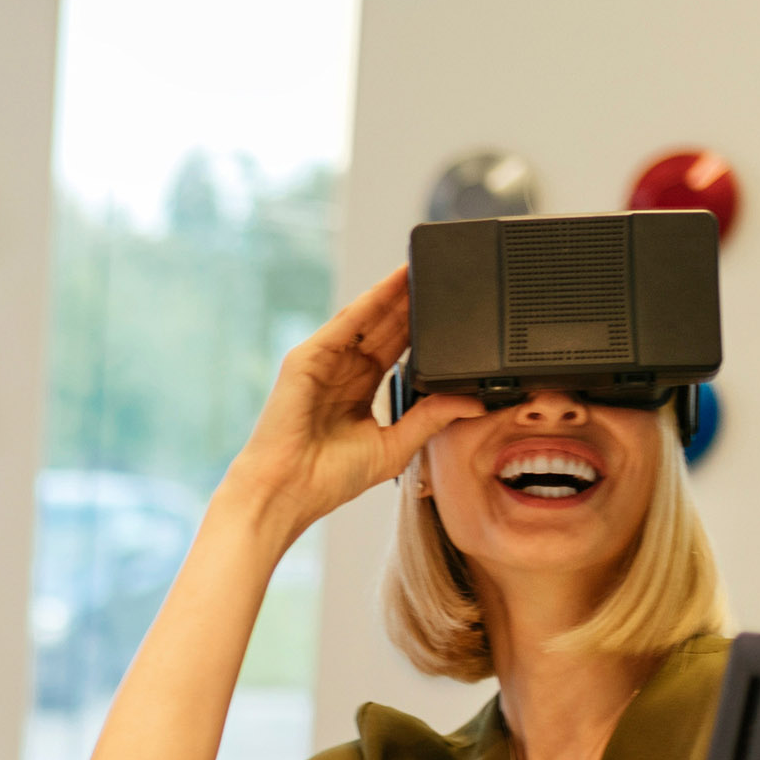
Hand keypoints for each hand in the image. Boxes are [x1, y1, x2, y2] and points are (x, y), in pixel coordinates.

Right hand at [213, 267, 480, 547]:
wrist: (287, 492)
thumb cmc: (328, 479)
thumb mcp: (394, 447)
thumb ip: (430, 419)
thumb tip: (472, 402)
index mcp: (359, 389)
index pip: (397, 347)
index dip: (421, 325)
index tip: (452, 307)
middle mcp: (342, 370)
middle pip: (384, 325)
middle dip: (411, 300)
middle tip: (445, 273)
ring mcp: (323, 361)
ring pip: (365, 317)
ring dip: (393, 293)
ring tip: (422, 267)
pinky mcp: (306, 359)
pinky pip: (343, 324)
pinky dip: (368, 303)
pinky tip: (391, 286)